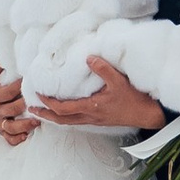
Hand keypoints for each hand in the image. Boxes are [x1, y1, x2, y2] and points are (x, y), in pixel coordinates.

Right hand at [0, 69, 39, 146]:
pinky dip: (16, 138)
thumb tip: (3, 55)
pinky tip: (26, 135)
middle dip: (25, 105)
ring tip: (36, 121)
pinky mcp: (3, 129)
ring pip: (10, 126)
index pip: (8, 91)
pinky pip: (8, 137)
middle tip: (39, 100)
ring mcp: (0, 120)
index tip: (29, 80)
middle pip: (12, 109)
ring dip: (24, 125)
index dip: (19, 86)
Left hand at [35, 57, 167, 132]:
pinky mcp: (100, 120)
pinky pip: (77, 120)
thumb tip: (88, 58)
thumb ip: (103, 69)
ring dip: (54, 117)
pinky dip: (66, 117)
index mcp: (90, 108)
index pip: (62, 108)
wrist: (148, 115)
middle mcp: (89, 116)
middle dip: (44, 114)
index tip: (38, 94)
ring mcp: (94, 120)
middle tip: (31, 109)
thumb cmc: (134, 100)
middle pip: (60, 119)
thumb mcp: (119, 81)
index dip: (47, 102)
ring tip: (44, 111)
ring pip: (68, 122)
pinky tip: (66, 111)